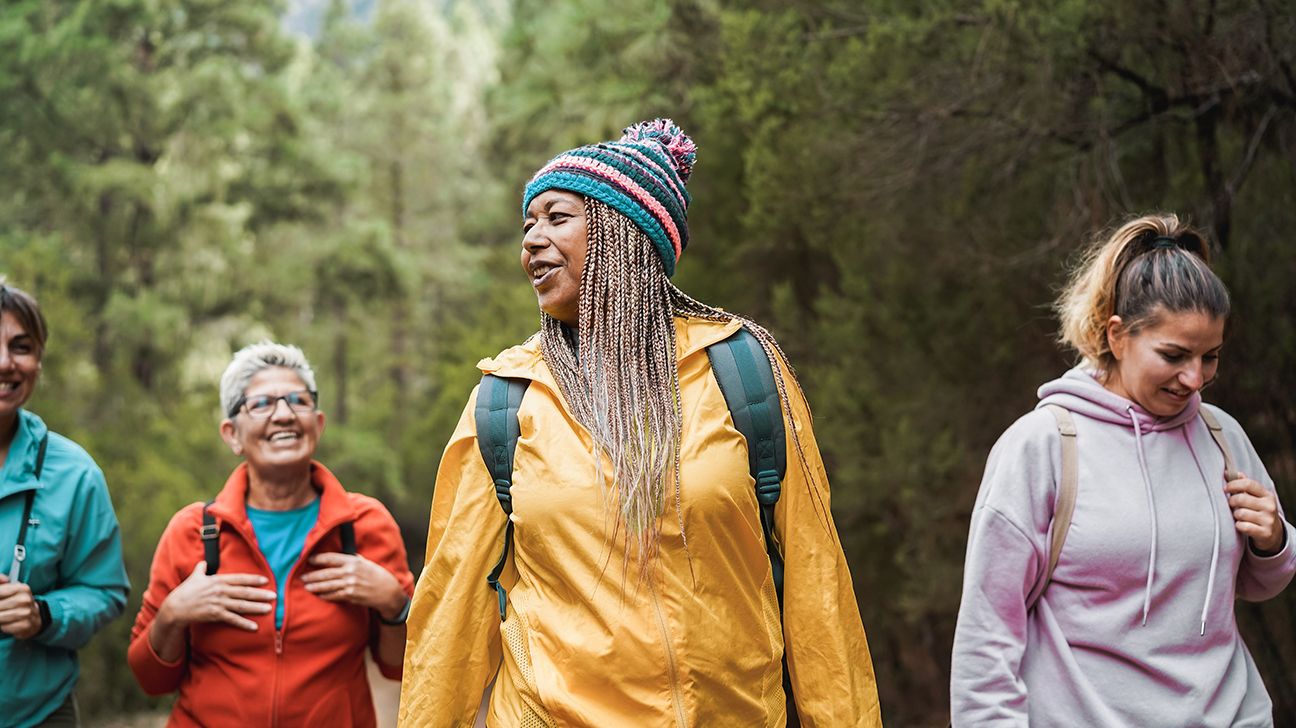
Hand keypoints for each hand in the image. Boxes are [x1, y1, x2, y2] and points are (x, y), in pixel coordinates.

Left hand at [0, 576, 41, 638]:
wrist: (35, 617)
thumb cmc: (18, 603)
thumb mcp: (11, 590)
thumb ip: (2, 582)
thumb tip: (4, 579)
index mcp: (22, 588)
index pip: (0, 591)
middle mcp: (26, 600)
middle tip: (0, 608)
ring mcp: (27, 612)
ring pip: (0, 616)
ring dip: (0, 618)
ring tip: (3, 615)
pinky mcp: (25, 625)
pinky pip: (5, 627)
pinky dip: (4, 626)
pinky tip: (7, 623)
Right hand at [158, 561, 275, 631]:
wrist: (175, 608)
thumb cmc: (185, 591)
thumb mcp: (194, 577)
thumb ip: (201, 569)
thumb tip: (203, 562)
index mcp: (217, 580)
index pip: (239, 579)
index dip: (253, 579)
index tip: (265, 580)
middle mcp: (220, 591)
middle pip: (244, 592)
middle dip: (260, 594)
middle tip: (274, 595)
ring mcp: (218, 603)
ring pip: (241, 605)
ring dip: (256, 608)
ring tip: (269, 609)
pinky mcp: (215, 615)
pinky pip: (232, 620)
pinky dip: (244, 623)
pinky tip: (254, 627)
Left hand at [302, 552, 406, 620]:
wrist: (387, 591)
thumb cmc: (377, 575)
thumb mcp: (366, 563)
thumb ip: (353, 559)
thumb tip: (341, 555)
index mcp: (353, 561)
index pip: (331, 558)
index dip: (318, 559)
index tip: (309, 560)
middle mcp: (350, 572)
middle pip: (326, 573)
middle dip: (312, 576)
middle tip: (302, 577)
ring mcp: (350, 584)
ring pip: (328, 585)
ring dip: (315, 586)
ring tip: (307, 587)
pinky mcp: (351, 595)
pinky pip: (334, 595)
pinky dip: (326, 596)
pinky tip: (319, 595)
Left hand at [1226, 473, 1285, 554]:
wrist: (1272, 533)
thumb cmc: (1258, 511)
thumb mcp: (1255, 497)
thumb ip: (1243, 484)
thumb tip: (1227, 472)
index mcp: (1267, 495)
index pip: (1248, 484)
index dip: (1233, 484)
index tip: (1226, 489)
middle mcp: (1269, 506)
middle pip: (1241, 499)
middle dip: (1232, 502)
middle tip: (1232, 505)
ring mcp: (1268, 520)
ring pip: (1240, 513)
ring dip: (1235, 515)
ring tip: (1239, 516)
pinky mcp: (1265, 533)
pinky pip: (1242, 526)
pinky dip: (1238, 526)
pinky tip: (1242, 525)